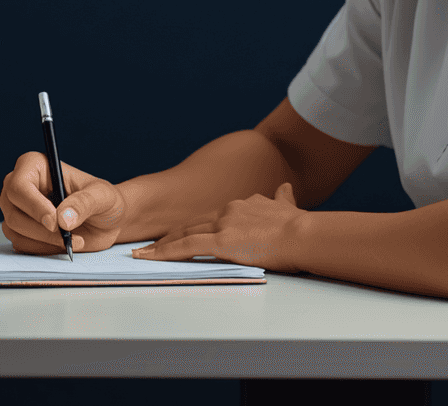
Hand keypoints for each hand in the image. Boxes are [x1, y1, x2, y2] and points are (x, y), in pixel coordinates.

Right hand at [0, 152, 127, 254]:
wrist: (105, 222)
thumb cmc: (103, 200)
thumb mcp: (102, 196)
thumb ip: (84, 203)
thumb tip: (63, 219)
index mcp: (35, 166)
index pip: (19, 185)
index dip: (34, 205)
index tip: (54, 221)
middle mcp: (20, 186)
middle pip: (13, 212)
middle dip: (40, 229)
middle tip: (67, 236)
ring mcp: (17, 209)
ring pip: (15, 231)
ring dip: (45, 241)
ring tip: (73, 239)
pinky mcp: (20, 230)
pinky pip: (22, 245)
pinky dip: (44, 249)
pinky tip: (64, 243)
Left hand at [131, 182, 305, 273]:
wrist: (304, 234)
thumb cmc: (299, 226)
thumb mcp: (288, 207)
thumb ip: (282, 199)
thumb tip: (285, 189)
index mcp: (242, 205)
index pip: (210, 217)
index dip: (192, 226)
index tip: (180, 233)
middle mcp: (229, 210)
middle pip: (192, 224)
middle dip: (170, 235)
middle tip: (151, 245)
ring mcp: (223, 225)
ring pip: (184, 234)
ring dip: (161, 245)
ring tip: (143, 254)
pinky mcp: (221, 242)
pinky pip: (186, 247)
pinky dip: (164, 252)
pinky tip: (149, 258)